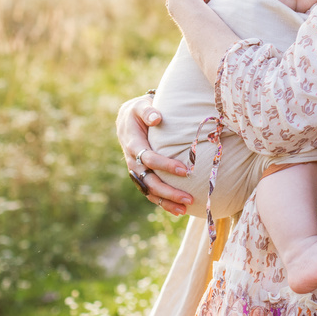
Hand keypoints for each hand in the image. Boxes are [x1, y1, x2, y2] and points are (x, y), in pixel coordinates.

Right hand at [115, 94, 192, 214]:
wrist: (127, 120)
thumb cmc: (139, 111)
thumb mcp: (140, 106)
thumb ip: (148, 111)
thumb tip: (157, 118)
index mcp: (133, 145)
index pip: (149, 159)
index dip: (166, 166)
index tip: (185, 170)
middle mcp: (133, 162)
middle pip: (150, 181)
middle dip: (169, 191)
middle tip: (189, 198)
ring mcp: (137, 172)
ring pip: (150, 191)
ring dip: (167, 201)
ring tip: (185, 209)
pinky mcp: (142, 177)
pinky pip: (151, 193)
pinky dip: (163, 203)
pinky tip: (178, 211)